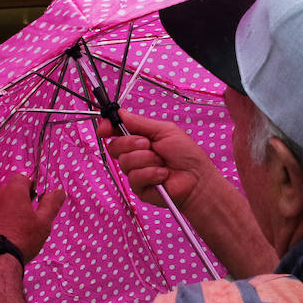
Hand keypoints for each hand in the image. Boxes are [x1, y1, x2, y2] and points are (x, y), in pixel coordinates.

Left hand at [0, 173, 65, 261]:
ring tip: (15, 230)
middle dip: (18, 200)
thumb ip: (51, 204)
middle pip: (9, 191)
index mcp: (14, 192)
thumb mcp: (43, 222)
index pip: (22, 177)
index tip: (35, 199)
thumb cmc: (22, 240)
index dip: (30, 187)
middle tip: (27, 218)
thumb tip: (59, 191)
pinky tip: (3, 235)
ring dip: (6, 211)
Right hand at [97, 110, 216, 215]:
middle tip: (150, 145)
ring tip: (162, 162)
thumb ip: (140, 123)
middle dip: (133, 143)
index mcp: (139, 139)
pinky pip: (134, 178)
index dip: (107, 128)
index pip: (115, 132)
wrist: (197, 179)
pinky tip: (162, 175)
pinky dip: (151, 174)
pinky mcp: (138, 188)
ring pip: (125, 162)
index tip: (105, 128)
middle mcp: (135, 155)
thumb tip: (120, 114)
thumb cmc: (186, 155)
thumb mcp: (164, 130)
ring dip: (147, 160)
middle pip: (115, 147)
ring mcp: (135, 172)